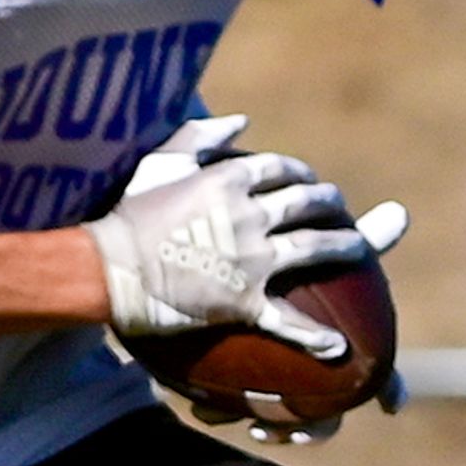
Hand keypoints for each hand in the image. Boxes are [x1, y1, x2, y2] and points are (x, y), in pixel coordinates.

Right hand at [89, 120, 397, 347]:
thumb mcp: (158, 162)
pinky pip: (288, 320)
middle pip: (307, 203)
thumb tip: (241, 120)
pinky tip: (337, 345)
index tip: (309, 181)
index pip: (282, 169)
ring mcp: (252, 259)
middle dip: (330, 204)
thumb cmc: (127, 215)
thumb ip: (200, 135)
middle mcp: (250, 214)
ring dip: (345, 247)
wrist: (107, 269)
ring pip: (314, 249)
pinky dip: (314, 335)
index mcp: (230, 178)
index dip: (301, 174)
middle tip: (340, 208)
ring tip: (359, 249)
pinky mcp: (245, 301)